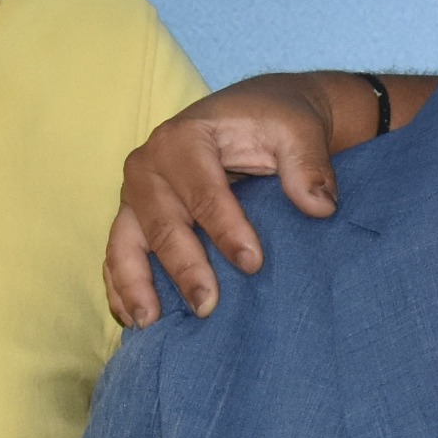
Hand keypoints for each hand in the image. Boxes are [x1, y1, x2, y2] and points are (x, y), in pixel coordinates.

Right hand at [104, 75, 352, 326]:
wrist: (256, 115)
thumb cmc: (274, 123)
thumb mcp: (299, 130)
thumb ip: (309, 164)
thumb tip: (320, 206)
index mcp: (183, 137)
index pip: (203, 192)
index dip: (226, 230)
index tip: (253, 264)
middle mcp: (148, 164)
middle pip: (161, 222)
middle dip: (183, 267)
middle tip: (208, 306)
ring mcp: (135, 193)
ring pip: (125, 242)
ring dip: (135, 284)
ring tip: (149, 323)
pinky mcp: (133, 217)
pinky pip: (118, 254)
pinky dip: (121, 286)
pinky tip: (133, 319)